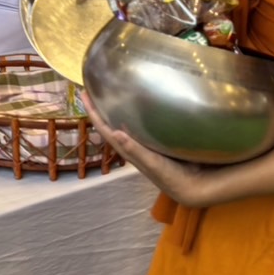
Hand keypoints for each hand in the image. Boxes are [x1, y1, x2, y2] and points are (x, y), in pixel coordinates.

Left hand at [84, 91, 221, 207]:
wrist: (190, 186)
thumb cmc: (170, 175)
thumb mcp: (153, 163)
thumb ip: (135, 150)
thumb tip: (116, 133)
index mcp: (127, 148)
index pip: (104, 128)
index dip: (93, 112)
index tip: (83, 94)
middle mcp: (131, 145)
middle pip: (109, 124)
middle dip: (100, 108)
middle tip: (93, 88)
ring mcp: (142, 144)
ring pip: (122, 124)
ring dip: (114, 110)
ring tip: (110, 93)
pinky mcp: (153, 142)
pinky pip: (137, 125)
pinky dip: (132, 114)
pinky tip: (138, 106)